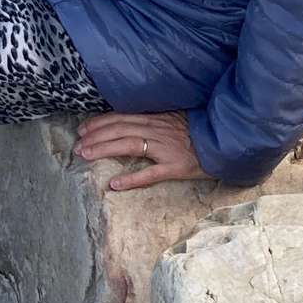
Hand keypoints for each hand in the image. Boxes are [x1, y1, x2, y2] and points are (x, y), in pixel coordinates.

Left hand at [74, 109, 206, 191]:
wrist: (226, 141)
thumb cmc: (200, 131)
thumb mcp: (176, 117)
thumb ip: (155, 118)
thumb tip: (131, 120)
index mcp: (157, 118)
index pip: (122, 117)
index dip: (100, 122)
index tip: (82, 128)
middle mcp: (158, 130)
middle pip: (120, 130)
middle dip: (95, 136)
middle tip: (76, 146)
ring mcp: (166, 148)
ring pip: (129, 145)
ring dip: (104, 150)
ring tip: (85, 156)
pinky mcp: (176, 167)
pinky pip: (151, 174)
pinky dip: (131, 179)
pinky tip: (114, 185)